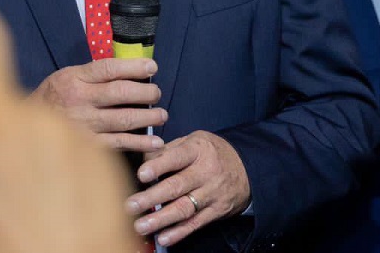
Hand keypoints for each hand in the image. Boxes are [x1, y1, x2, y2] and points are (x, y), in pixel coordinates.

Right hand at [32, 58, 167, 151]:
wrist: (25, 128)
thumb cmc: (55, 97)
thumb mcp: (68, 76)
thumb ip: (94, 73)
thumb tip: (131, 68)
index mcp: (74, 78)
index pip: (109, 69)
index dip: (134, 66)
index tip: (153, 67)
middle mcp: (79, 100)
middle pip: (120, 93)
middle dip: (146, 93)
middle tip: (157, 94)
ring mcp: (83, 124)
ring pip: (123, 119)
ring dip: (148, 118)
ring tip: (162, 115)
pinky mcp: (87, 145)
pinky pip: (118, 143)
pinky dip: (139, 143)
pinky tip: (155, 143)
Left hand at [126, 130, 251, 247]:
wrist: (248, 167)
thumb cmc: (214, 153)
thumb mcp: (195, 141)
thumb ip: (169, 149)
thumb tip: (143, 158)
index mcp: (199, 150)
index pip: (177, 157)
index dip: (159, 166)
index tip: (142, 174)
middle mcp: (206, 172)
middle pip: (177, 186)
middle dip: (152, 197)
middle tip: (131, 205)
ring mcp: (211, 193)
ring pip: (184, 208)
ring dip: (161, 219)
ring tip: (141, 225)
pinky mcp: (216, 211)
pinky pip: (195, 223)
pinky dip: (179, 232)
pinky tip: (164, 237)